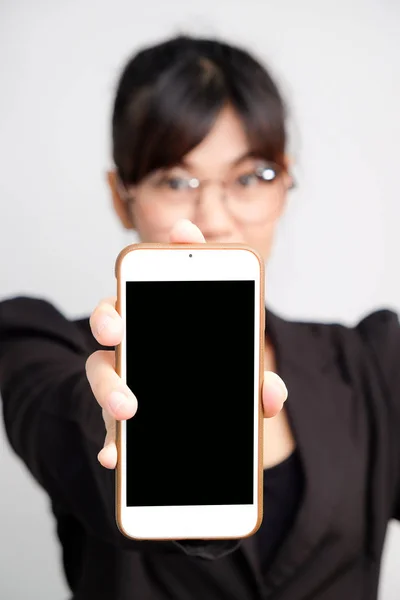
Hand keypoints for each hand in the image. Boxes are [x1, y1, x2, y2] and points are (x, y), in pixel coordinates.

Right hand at [86, 219, 287, 468]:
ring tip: (128, 409)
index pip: (165, 278)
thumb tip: (271, 394)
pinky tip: (115, 457)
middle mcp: (136, 343)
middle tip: (119, 328)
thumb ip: (255, 384)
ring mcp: (122, 378)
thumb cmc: (211, 389)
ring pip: (100, 370)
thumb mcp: (237, 383)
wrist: (192, 431)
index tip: (183, 232)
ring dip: (110, 387)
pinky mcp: (116, 419)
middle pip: (113, 319)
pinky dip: (111, 441)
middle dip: (111, 317)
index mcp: (165, 321)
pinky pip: (106, 426)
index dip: (175, 250)